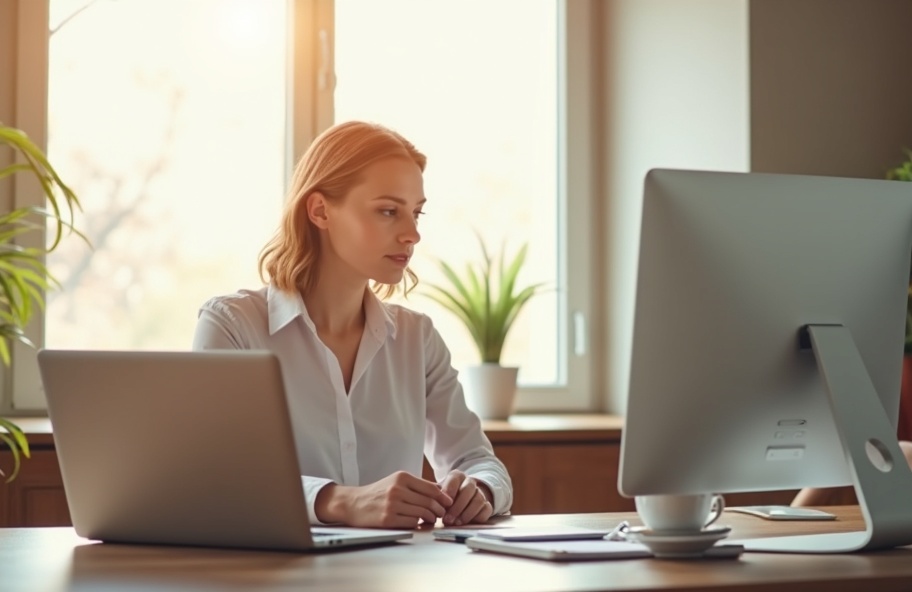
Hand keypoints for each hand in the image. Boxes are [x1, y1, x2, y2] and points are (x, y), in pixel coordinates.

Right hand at [315, 471, 452, 528]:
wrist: (353, 503)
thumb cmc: (378, 493)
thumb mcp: (396, 481)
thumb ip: (416, 485)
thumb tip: (440, 490)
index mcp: (402, 477)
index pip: (431, 488)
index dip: (443, 497)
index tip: (448, 502)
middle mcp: (397, 489)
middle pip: (429, 501)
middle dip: (439, 509)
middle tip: (441, 514)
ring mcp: (392, 504)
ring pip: (422, 513)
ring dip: (430, 518)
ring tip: (430, 519)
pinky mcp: (388, 519)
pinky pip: (412, 522)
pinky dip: (418, 524)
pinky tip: (417, 523)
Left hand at [438, 470, 493, 525]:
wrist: (462, 502)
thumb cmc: (447, 499)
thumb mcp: (439, 495)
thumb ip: (436, 497)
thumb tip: (432, 503)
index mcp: (457, 476)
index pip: (455, 479)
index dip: (449, 491)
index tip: (443, 503)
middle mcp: (470, 482)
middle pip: (468, 490)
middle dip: (457, 507)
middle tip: (448, 519)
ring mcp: (480, 493)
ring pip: (478, 500)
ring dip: (466, 514)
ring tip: (456, 523)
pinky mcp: (487, 505)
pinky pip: (486, 510)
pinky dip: (476, 518)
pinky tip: (467, 523)